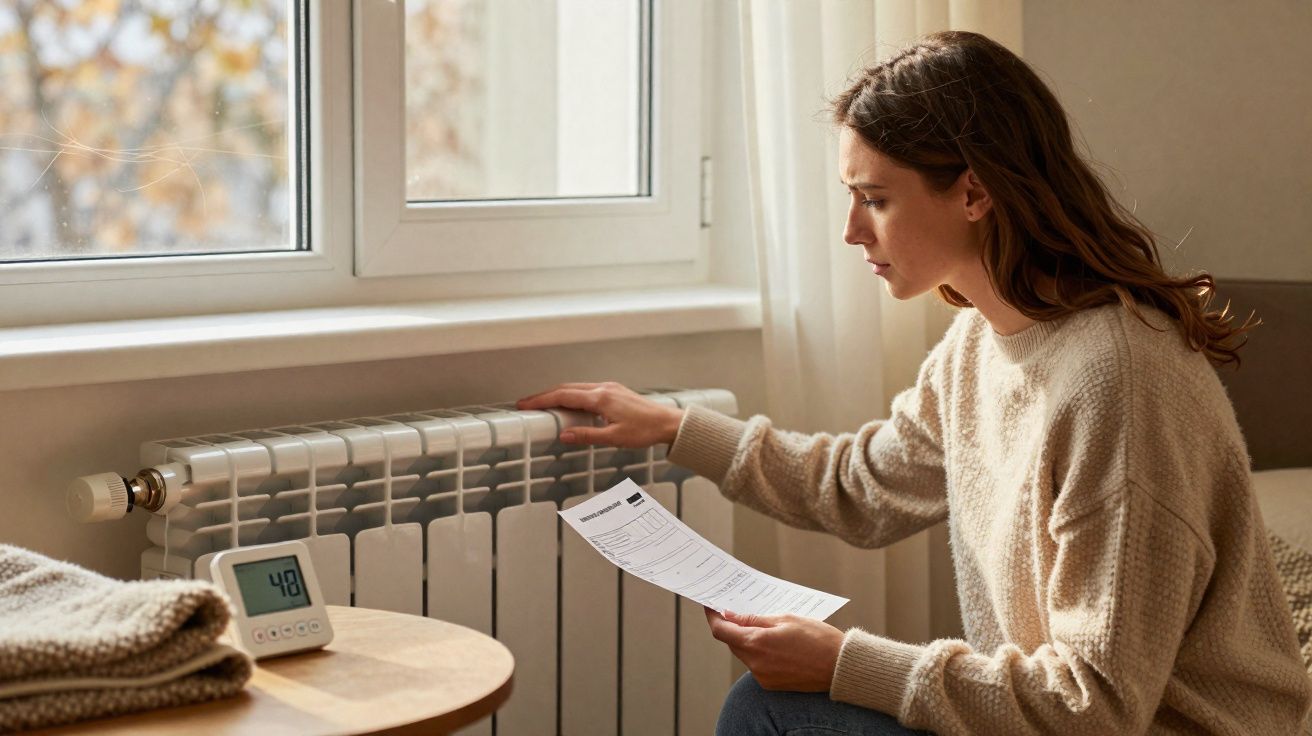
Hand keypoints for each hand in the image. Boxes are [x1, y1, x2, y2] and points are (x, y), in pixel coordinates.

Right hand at [515, 382, 684, 447]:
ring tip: (543, 404)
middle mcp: (603, 388)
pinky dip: (572, 394)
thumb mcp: (614, 438)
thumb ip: (587, 435)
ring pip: (576, 387)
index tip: (525, 404)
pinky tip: (569, 403)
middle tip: (527, 403)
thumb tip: (564, 435)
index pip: (563, 396)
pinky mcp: (614, 391)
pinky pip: (586, 389)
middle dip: (544, 395)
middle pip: (566, 388)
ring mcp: (609, 388)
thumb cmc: (645, 430)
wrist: (668, 422)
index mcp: (600, 398)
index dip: (541, 400)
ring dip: (557, 394)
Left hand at [704, 607, 843, 691]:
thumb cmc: (817, 639)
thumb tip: (730, 615)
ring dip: (747, 640)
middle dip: (733, 627)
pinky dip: (759, 652)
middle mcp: (755, 663)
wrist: (839, 667)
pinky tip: (774, 644)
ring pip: (744, 653)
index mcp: (756, 643)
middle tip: (739, 611)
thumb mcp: (785, 619)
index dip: (713, 617)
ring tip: (765, 627)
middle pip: (732, 642)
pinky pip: (756, 665)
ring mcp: (762, 676)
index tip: (710, 606)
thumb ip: (754, 619)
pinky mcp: (770, 684)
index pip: (721, 630)